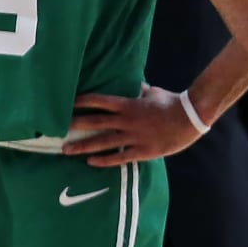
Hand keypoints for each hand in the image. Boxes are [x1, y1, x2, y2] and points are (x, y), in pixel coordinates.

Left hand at [66, 87, 202, 166]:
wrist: (191, 118)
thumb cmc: (172, 102)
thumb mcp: (153, 92)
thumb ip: (139, 90)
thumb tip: (131, 84)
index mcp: (129, 104)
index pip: (99, 101)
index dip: (81, 102)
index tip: (66, 104)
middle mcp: (126, 121)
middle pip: (95, 122)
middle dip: (75, 126)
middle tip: (57, 130)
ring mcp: (133, 137)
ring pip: (103, 142)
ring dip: (83, 146)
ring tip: (66, 150)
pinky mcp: (142, 150)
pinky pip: (119, 157)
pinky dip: (104, 160)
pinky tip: (91, 162)